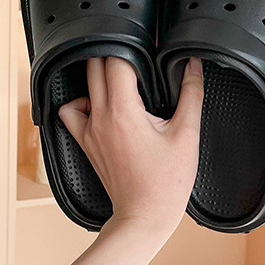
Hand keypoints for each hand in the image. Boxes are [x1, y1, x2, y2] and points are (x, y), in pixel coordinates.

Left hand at [59, 56, 203, 241]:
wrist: (145, 216)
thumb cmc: (166, 182)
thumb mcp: (187, 133)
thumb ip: (190, 93)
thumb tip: (193, 65)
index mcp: (124, 111)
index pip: (118, 61)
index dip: (135, 49)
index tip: (151, 51)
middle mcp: (100, 117)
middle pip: (96, 67)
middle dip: (117, 56)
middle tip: (139, 60)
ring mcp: (89, 130)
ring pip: (82, 86)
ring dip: (99, 76)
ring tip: (122, 80)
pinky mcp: (86, 143)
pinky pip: (71, 113)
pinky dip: (83, 102)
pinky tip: (102, 105)